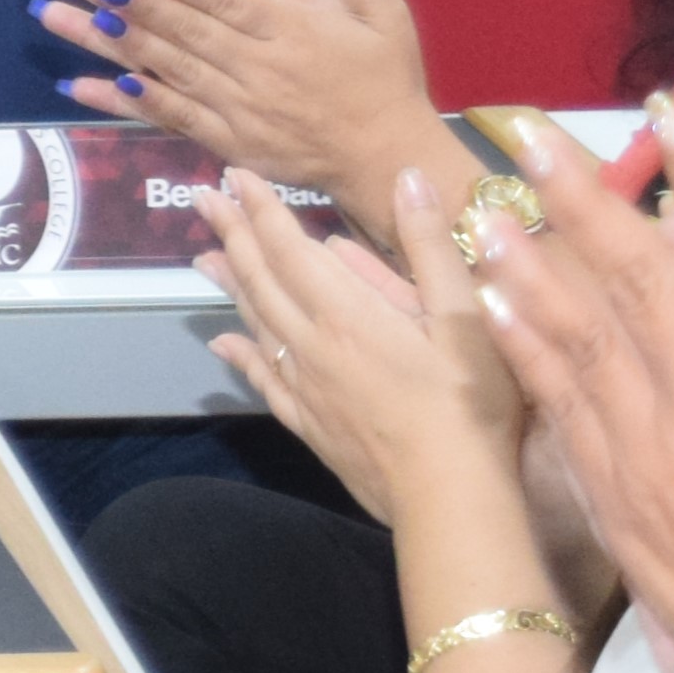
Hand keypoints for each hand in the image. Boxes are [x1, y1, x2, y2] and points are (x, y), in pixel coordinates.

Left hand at [36, 0, 439, 201]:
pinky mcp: (224, 140)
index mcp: (289, 27)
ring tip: (49, 10)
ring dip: (99, 38)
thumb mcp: (374, 3)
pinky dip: (123, 100)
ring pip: (157, 65)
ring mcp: (235, 107)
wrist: (388, 156)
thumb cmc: (383, 72)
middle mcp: (254, 67)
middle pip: (170, 23)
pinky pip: (166, 115)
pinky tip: (80, 83)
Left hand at [197, 159, 525, 524]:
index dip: (261, 210)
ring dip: (230, 287)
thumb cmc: (470, 403)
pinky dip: (241, 356)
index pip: (289, 248)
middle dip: (233, 234)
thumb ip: (430, 245)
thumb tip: (407, 177)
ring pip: (256, 326)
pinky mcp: (310, 425)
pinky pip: (265, 381)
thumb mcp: (466, 315)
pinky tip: (224, 346)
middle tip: (203, 199)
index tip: (235, 177)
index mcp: (346, 313)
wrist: (449, 496)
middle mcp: (312, 346)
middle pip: (261, 281)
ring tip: (204, 257)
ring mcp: (306, 388)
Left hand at [466, 94, 673, 664]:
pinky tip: (489, 298)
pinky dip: (523, 344)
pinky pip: (559, 401)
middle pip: (638, 279)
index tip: (667, 112)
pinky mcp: (614, 489)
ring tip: (488, 198)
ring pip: (580, 332)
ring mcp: (652, 448)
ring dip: (531, 260)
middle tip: (532, 133)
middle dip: (583, 197)